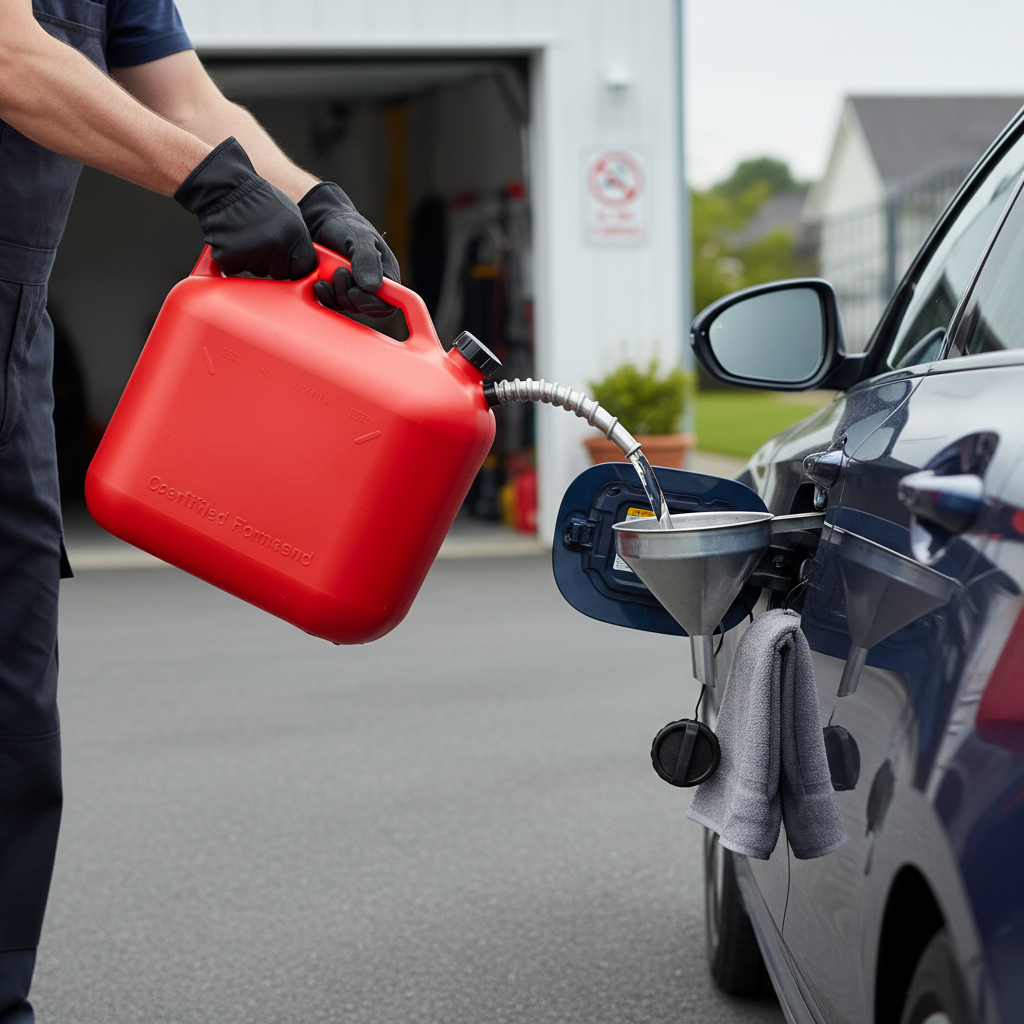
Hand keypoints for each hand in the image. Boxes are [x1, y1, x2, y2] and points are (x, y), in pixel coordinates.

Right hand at [174, 138, 315, 279]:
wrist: (225, 186)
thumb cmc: (258, 199)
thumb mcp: (290, 215)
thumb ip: (298, 241)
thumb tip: (303, 264)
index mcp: (295, 235)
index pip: (303, 268)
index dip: (294, 265)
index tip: (286, 260)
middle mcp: (276, 246)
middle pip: (280, 273)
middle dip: (272, 264)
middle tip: (261, 242)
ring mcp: (253, 254)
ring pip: (257, 271)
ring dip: (252, 260)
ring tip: (246, 235)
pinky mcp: (230, 259)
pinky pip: (235, 269)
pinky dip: (233, 259)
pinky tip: (232, 239)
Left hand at [299, 182, 400, 317]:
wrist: (322, 223)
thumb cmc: (346, 226)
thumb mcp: (360, 237)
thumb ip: (367, 259)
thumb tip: (372, 287)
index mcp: (387, 275)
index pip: (388, 304)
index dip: (372, 305)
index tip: (354, 292)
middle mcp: (374, 286)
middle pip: (366, 309)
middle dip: (349, 297)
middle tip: (339, 274)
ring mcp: (356, 290)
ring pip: (349, 307)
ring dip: (336, 294)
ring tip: (330, 272)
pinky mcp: (339, 292)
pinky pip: (334, 304)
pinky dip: (325, 295)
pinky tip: (320, 282)